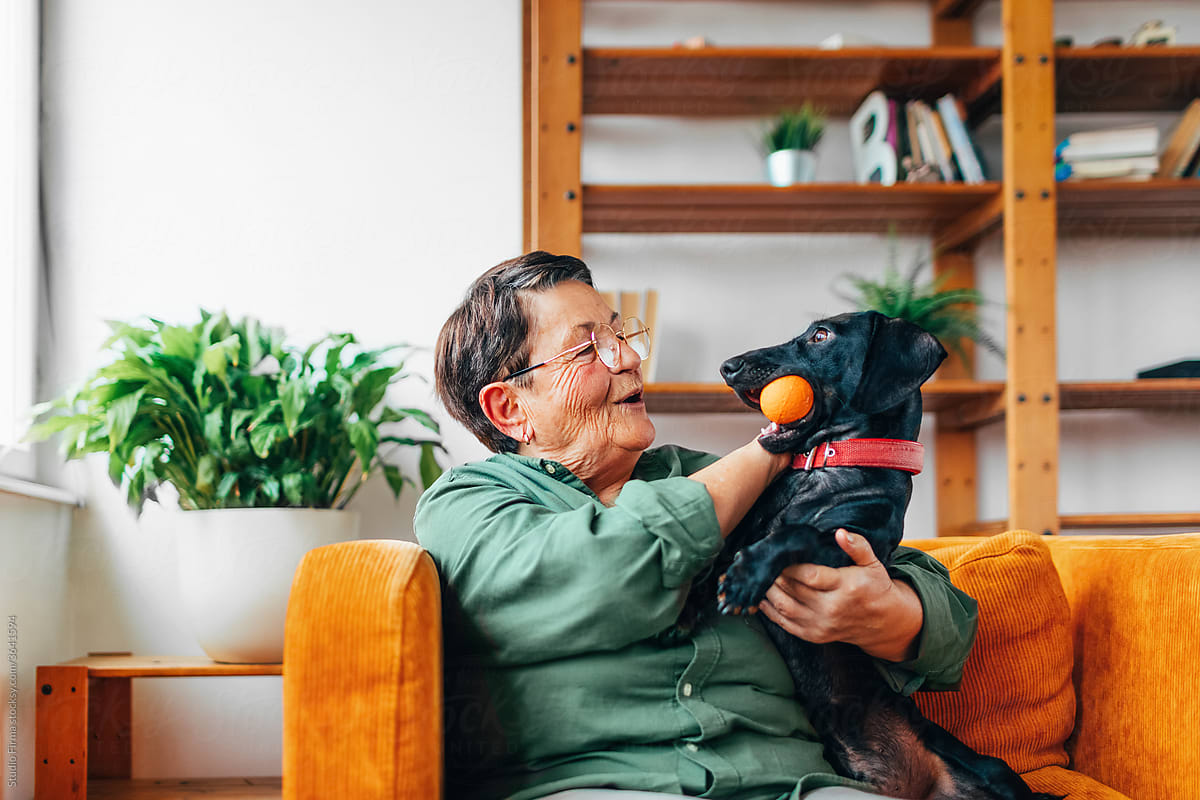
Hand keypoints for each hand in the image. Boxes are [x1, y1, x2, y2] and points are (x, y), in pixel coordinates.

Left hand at [757, 528, 923, 661]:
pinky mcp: (814, 636)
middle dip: (775, 575)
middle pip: (793, 591)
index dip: (790, 566)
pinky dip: (769, 611)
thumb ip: (858, 546)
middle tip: (763, 562)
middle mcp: (832, 609)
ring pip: (784, 607)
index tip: (780, 554)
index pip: (810, 576)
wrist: (883, 622)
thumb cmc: (874, 588)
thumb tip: (840, 533)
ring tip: (759, 576)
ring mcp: (821, 625)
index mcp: (846, 588)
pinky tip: (762, 597)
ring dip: (767, 592)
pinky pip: (785, 624)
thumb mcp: (873, 564)